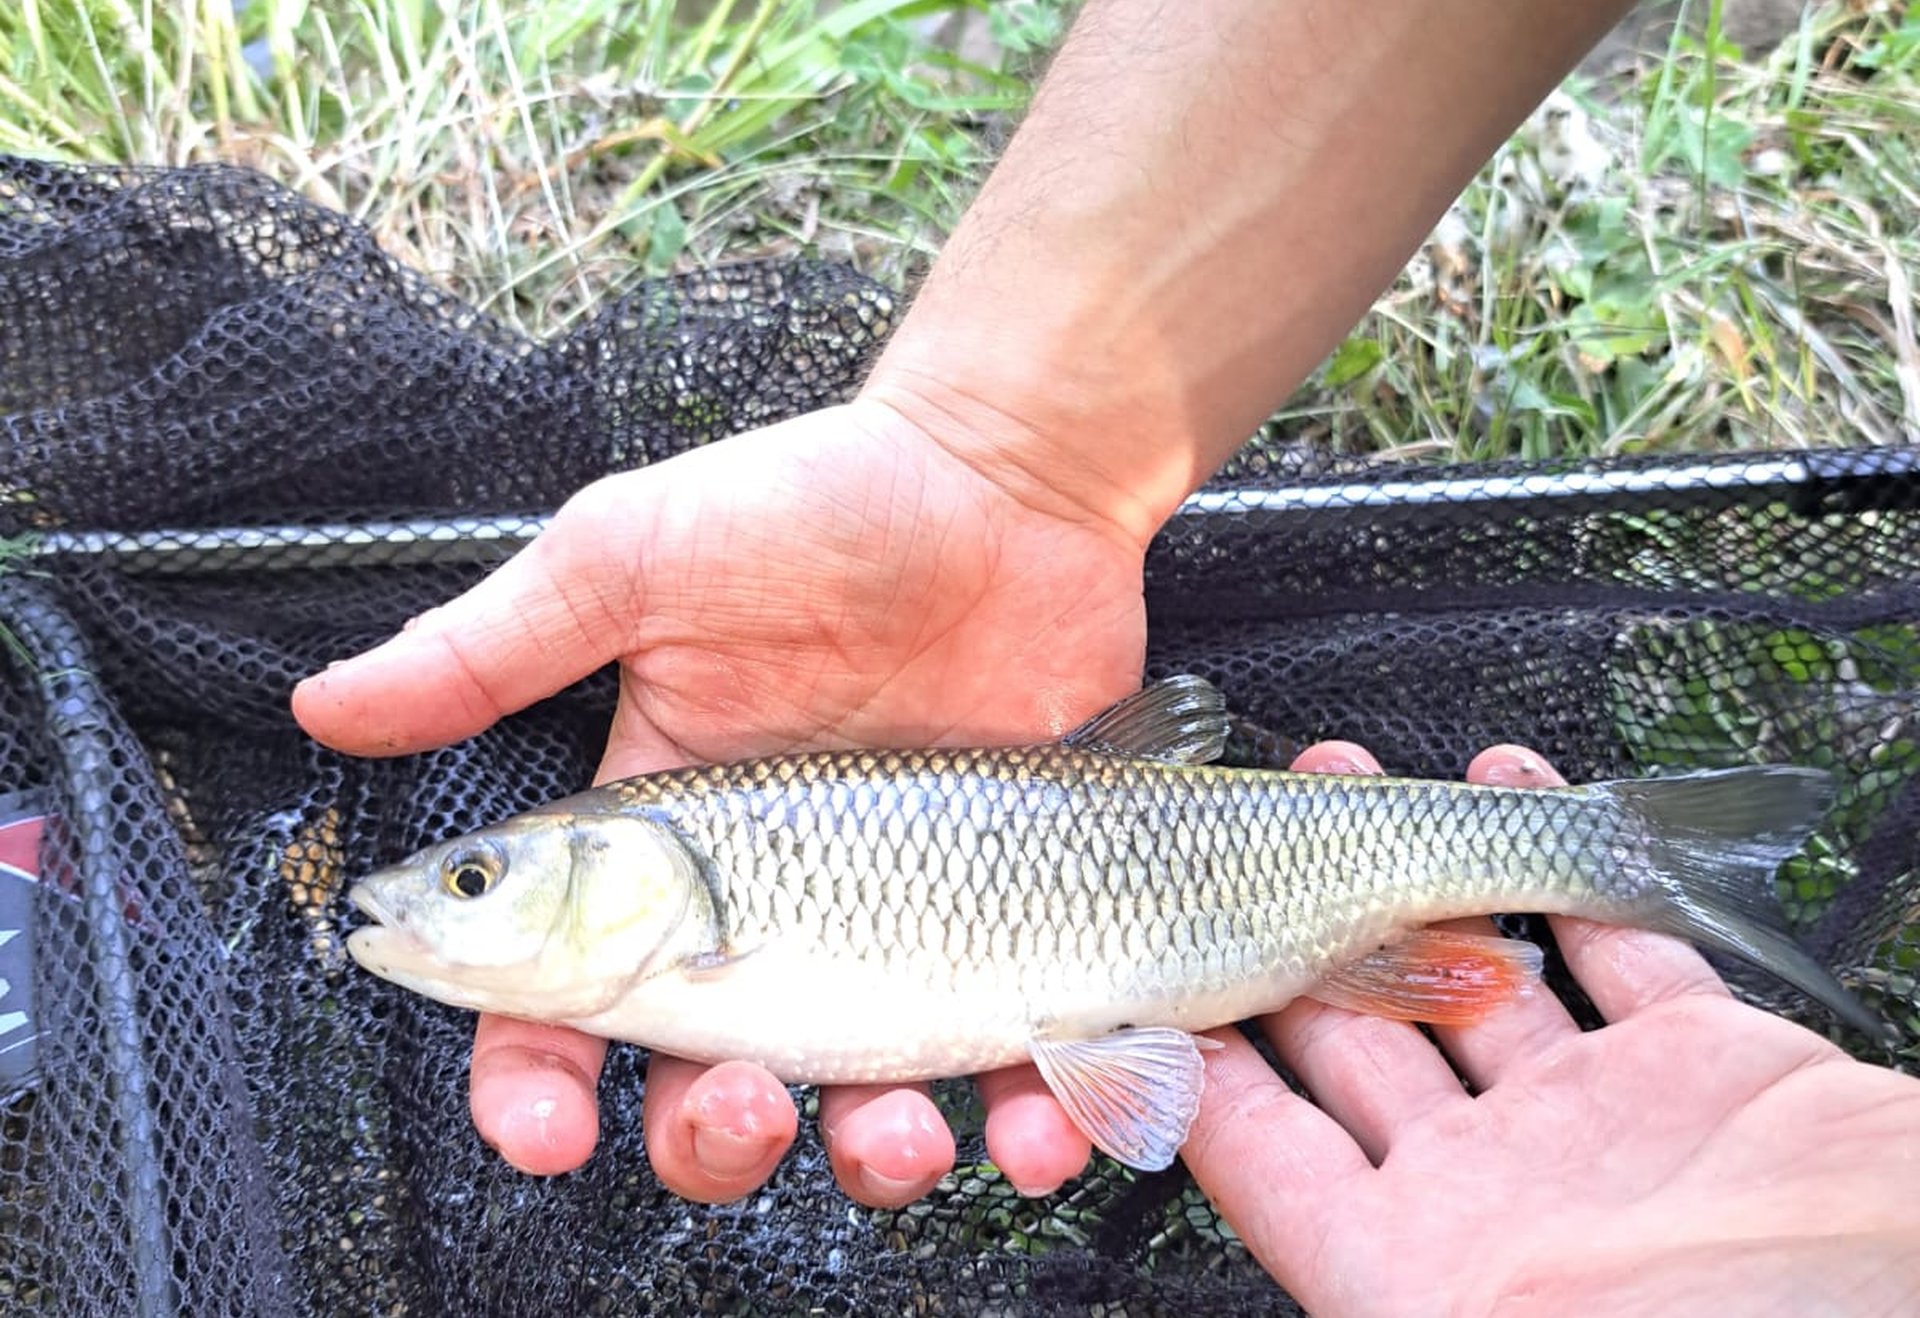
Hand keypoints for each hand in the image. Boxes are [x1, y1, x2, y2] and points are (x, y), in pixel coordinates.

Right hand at [292, 395, 1147, 1205]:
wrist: (1006, 483)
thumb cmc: (816, 507)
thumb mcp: (635, 561)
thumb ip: (492, 650)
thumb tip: (330, 704)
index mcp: (657, 852)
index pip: (563, 1000)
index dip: (537, 1082)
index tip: (545, 1123)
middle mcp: (766, 912)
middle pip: (703, 1085)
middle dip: (709, 1139)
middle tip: (742, 1107)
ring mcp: (894, 927)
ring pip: (860, 1105)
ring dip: (873, 1158)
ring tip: (905, 1133)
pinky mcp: (1009, 921)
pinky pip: (1019, 1064)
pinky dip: (1034, 1117)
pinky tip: (1043, 1114)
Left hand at [1186, 743, 1919, 1316]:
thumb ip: (1390, 1285)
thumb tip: (1210, 1175)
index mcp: (1426, 1279)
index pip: (1268, 1164)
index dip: (1200, 1072)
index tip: (1149, 979)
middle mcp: (1502, 1200)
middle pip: (1357, 1042)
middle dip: (1286, 926)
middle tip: (1237, 824)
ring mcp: (1601, 1127)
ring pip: (1473, 968)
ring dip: (1406, 872)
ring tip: (1339, 771)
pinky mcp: (1709, 1070)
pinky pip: (1615, 938)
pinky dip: (1560, 853)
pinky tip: (1509, 777)